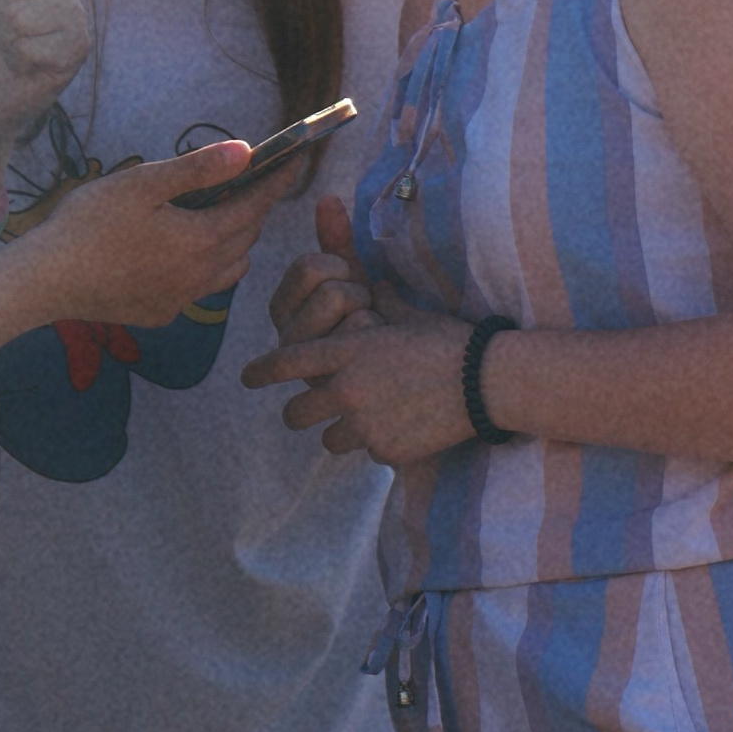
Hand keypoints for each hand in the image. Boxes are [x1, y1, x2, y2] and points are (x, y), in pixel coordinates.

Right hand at [21, 144, 271, 329]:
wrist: (45, 281)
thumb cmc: (89, 224)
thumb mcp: (142, 184)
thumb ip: (197, 170)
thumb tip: (246, 153)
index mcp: (200, 240)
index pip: (253, 207)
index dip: (275, 183)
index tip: (295, 162)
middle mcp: (200, 275)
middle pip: (244, 238)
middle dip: (253, 209)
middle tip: (250, 184)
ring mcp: (180, 300)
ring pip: (228, 269)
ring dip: (234, 242)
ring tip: (221, 217)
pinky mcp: (160, 314)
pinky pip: (199, 289)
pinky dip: (205, 268)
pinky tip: (182, 255)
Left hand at [247, 299, 474, 465]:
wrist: (485, 381)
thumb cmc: (448, 340)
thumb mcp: (407, 313)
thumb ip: (377, 298)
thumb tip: (369, 278)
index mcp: (346, 352)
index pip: (287, 362)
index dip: (262, 371)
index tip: (246, 378)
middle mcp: (346, 390)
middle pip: (295, 414)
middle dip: (299, 412)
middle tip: (309, 412)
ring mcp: (363, 425)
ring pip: (328, 440)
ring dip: (340, 433)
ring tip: (366, 422)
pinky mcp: (385, 451)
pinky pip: (368, 453)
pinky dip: (379, 445)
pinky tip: (404, 429)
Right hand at [264, 196, 377, 349]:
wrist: (391, 362)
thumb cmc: (363, 315)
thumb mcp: (349, 276)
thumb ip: (335, 240)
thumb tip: (328, 197)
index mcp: (283, 306)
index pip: (309, 267)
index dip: (338, 267)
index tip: (346, 282)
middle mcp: (286, 337)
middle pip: (330, 290)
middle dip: (356, 293)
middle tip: (360, 310)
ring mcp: (305, 364)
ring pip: (344, 309)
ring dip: (367, 312)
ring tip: (366, 328)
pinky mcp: (328, 379)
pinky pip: (361, 333)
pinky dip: (376, 332)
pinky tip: (374, 350)